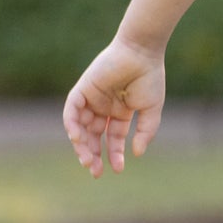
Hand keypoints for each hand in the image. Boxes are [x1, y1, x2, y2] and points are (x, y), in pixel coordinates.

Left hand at [63, 39, 165, 176]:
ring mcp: (92, 98)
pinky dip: (71, 123)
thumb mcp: (151, 109)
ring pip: (80, 126)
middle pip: (94, 136)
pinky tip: (77, 138)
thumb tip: (137, 154)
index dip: (114, 154)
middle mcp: (104, 107)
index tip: (118, 169)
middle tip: (95, 171)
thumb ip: (145, 132)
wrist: (142, 52)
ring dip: (82, 144)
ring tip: (87, 159)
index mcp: (120, 112)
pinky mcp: (82, 88)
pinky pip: (71, 109)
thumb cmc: (149, 77)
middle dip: (94, 154)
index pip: (113, 138)